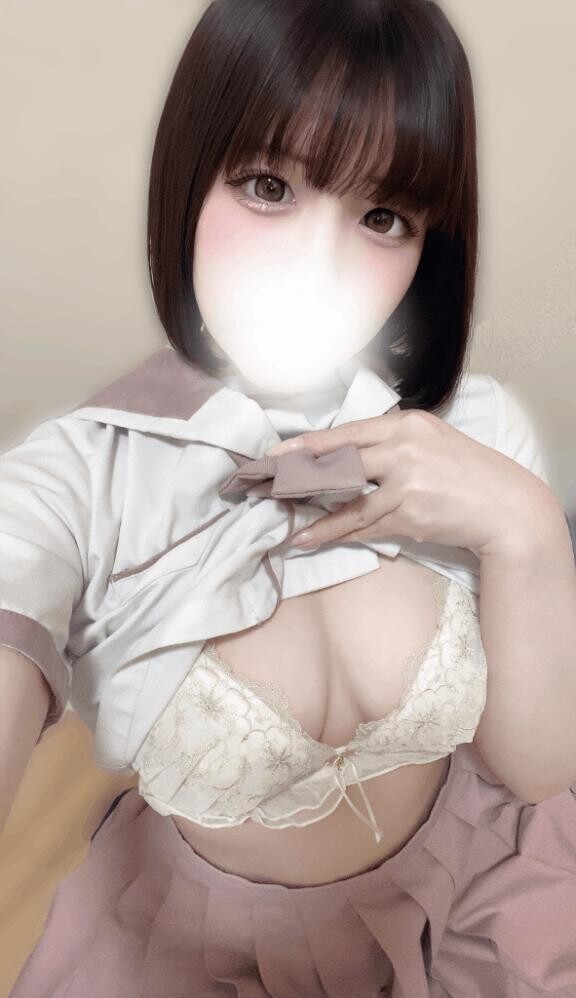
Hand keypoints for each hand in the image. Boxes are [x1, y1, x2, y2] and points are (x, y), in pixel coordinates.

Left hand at [265, 408, 555, 559]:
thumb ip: (392, 443)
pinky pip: (366, 527)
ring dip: (317, 519)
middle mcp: (404, 449)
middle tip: (268, 483)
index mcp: (407, 425)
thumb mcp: (432, 441)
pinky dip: (340, 535)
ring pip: (349, 503)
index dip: (309, 444)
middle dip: (300, 474)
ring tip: (290, 528)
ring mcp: (407, 484)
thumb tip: (345, 455)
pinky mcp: (410, 516)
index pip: (347, 433)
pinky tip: (316, 540)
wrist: (505, 506)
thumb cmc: (466, 473)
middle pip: (340, 463)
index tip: (277, 451)